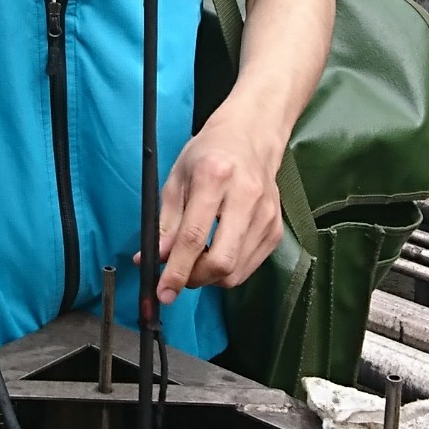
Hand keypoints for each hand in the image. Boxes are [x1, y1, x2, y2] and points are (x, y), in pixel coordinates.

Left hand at [153, 114, 287, 302]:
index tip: (163, 291)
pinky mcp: (275, 228)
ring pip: (236, 271)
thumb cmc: (209, 154)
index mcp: (215, 178)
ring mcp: (266, 215)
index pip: (194, 238)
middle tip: (179, 275)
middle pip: (222, 261)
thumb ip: (166, 223)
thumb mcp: (176, 179)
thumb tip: (152, 259)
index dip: (176, 271)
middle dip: (195, 279)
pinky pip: (248, 266)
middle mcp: (245, 197)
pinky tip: (216, 252)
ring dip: (209, 277)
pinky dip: (227, 270)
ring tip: (196, 260)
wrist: (250, 137)